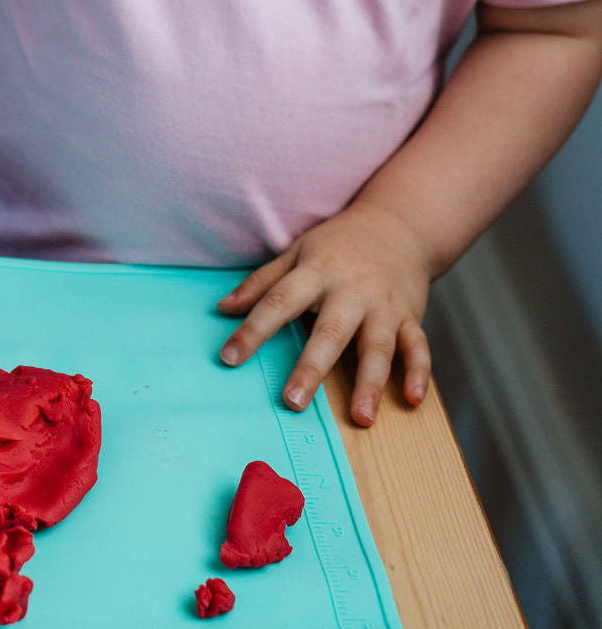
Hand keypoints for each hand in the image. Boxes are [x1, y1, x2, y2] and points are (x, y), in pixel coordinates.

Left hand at [217, 201, 432, 425]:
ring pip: (378, 346)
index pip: (279, 301)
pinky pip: (418, 347)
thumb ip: (262, 282)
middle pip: (331, 331)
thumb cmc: (338, 244)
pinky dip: (419, 373)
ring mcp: (384, 305)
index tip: (229, 357)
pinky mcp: (411, 316)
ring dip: (370, 383)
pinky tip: (412, 399)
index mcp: (316, 272)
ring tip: (361, 417)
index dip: (253, 330)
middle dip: (312, 368)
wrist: (398, 224)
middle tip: (293, 401)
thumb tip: (222, 308)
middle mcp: (351, 290)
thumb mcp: (297, 251)